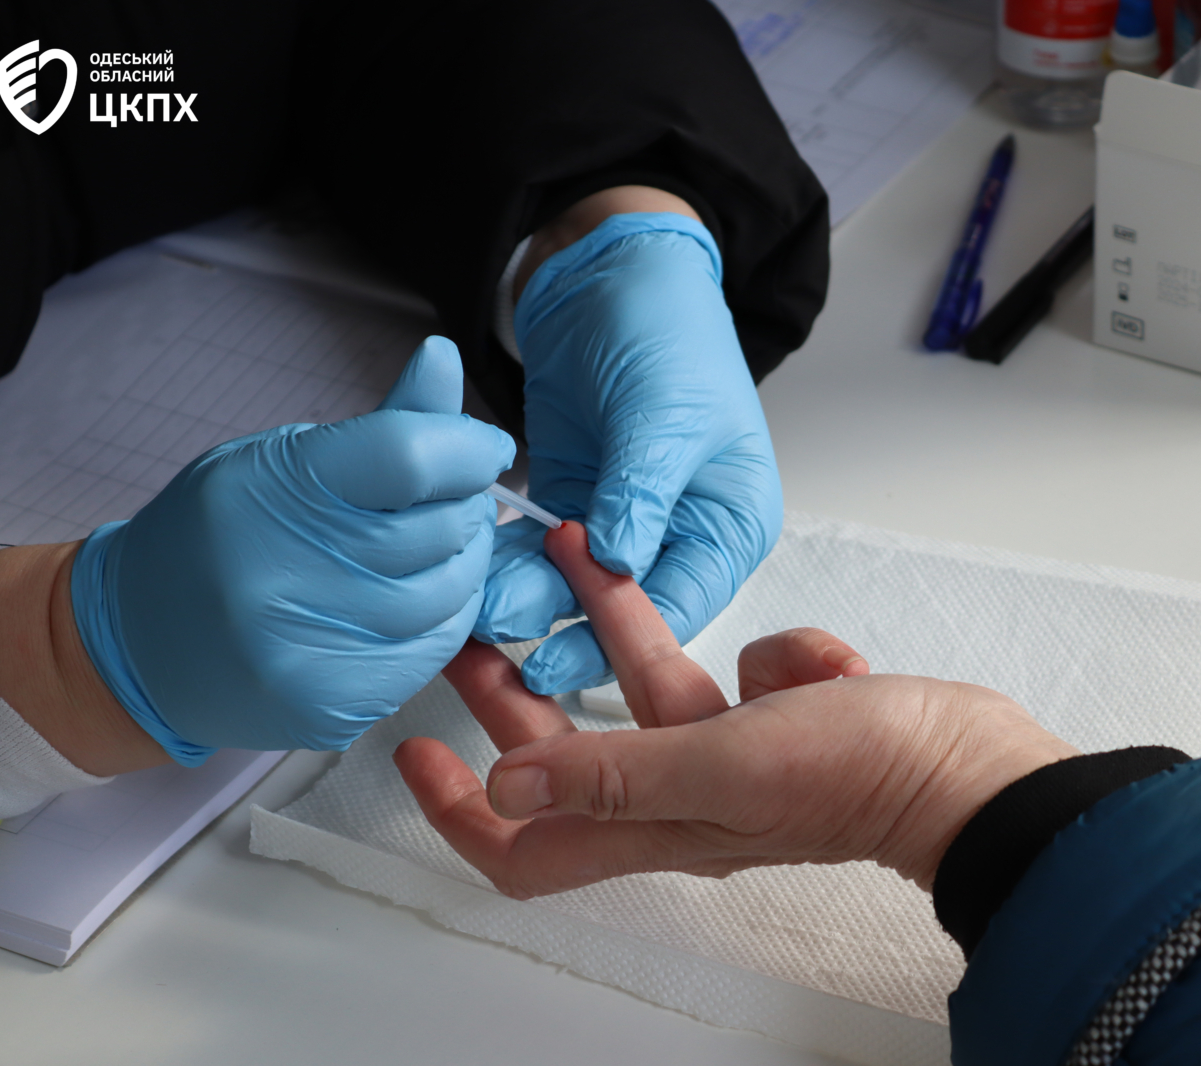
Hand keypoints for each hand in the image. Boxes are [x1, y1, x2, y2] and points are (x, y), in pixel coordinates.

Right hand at [70, 337, 515, 764]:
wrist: (139, 642)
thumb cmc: (219, 536)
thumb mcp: (282, 458)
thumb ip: (380, 426)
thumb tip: (443, 359)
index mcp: (271, 491)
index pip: (408, 456)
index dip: (465, 448)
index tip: (482, 447)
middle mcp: (280, 575)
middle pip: (439, 530)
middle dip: (466, 508)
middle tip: (455, 501)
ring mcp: (304, 650)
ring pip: (449, 597)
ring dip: (464, 566)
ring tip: (439, 548)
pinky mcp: (328, 707)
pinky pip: (431, 654)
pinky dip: (443, 620)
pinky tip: (419, 599)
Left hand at [397, 522, 1078, 897]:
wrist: (973, 767)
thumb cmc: (861, 775)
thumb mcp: (725, 763)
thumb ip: (615, 774)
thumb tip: (501, 793)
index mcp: (658, 824)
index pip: (528, 848)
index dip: (460, 816)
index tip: (413, 755)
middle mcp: (685, 798)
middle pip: (570, 756)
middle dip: (513, 695)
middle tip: (472, 625)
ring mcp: (734, 757)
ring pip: (648, 688)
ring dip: (610, 625)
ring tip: (568, 548)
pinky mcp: (781, 716)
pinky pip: (743, 667)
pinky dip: (764, 648)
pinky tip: (805, 654)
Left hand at [473, 199, 782, 695]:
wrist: (610, 272)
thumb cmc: (668, 330)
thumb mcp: (665, 412)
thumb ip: (642, 490)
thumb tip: (620, 563)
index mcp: (730, 524)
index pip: (682, 604)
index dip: (622, 639)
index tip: (557, 659)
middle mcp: (681, 537)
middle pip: (623, 610)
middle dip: (561, 625)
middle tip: (501, 637)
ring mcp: (621, 525)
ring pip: (571, 588)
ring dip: (524, 598)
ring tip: (474, 609)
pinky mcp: (571, 505)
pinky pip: (536, 553)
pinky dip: (506, 564)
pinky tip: (470, 575)